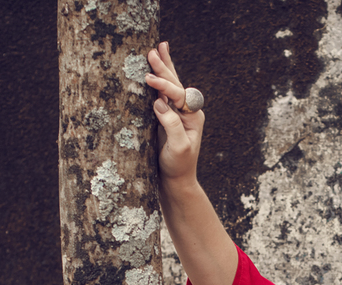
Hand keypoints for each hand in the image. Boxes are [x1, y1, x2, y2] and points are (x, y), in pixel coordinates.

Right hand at [145, 42, 202, 187]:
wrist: (176, 179)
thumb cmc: (178, 166)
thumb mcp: (178, 148)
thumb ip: (171, 124)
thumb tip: (159, 103)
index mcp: (193, 116)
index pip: (179, 94)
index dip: (164, 86)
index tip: (148, 79)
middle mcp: (187, 110)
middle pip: (176, 83)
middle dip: (164, 67)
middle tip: (153, 50)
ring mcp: (177, 112)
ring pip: (171, 84)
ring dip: (164, 67)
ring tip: (158, 47)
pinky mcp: (167, 115)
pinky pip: (163, 93)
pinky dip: (159, 79)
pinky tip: (156, 67)